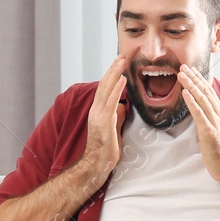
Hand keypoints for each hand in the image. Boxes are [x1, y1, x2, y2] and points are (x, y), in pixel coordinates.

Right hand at [83, 55, 129, 179]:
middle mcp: (96, 111)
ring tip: (122, 61)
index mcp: (99, 111)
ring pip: (106, 90)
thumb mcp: (114, 129)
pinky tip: (122, 80)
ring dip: (115, 74)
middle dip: (113, 69)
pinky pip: (110, 103)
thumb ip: (117, 117)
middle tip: (122, 55)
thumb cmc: (106, 150)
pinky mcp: (103, 122)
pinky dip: (116, 90)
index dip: (112, 75)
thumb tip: (123, 107)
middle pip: (104, 85)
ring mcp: (99, 116)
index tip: (120, 63)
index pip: (105, 89)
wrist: (96, 165)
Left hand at [178, 65, 219, 182]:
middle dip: (194, 78)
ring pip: (202, 99)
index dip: (200, 81)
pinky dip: (192, 102)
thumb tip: (202, 115)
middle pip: (205, 92)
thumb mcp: (218, 133)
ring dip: (191, 85)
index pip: (210, 93)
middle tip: (183, 66)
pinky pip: (199, 114)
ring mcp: (215, 123)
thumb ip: (211, 122)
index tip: (191, 71)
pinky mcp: (209, 132)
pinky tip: (185, 93)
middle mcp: (219, 116)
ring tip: (181, 75)